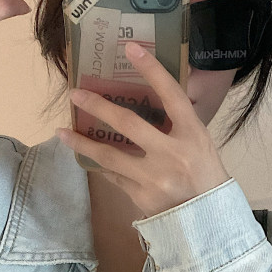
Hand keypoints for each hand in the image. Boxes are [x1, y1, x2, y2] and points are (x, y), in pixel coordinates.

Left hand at [56, 42, 231, 219]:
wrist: (209, 222)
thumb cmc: (206, 176)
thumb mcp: (201, 144)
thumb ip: (179, 122)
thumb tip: (155, 94)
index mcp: (192, 134)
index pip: (171, 95)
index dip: (152, 70)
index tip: (131, 49)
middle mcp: (172, 153)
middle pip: (128, 123)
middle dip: (98, 107)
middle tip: (75, 94)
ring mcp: (153, 177)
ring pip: (109, 155)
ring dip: (82, 142)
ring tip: (62, 131)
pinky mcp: (140, 196)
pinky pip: (113, 176)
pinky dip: (99, 165)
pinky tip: (83, 156)